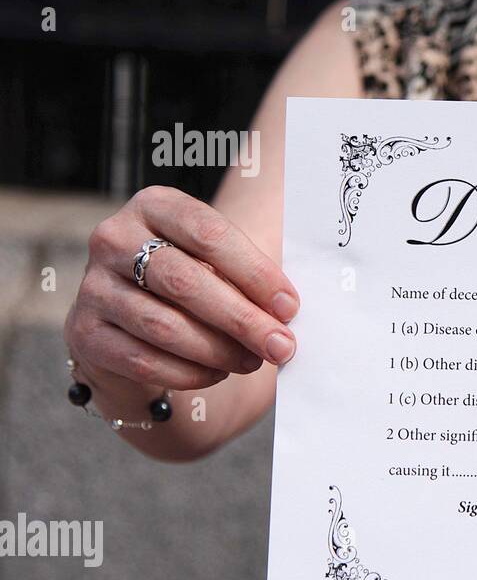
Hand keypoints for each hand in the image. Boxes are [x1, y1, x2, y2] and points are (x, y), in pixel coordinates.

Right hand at [64, 186, 298, 393]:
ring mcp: (93, 286)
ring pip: (164, 326)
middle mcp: (114, 238)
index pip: (208, 234)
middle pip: (185, 282)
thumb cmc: (195, 283)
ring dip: (218, 350)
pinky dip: (190, 372)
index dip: (255, 273)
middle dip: (242, 319)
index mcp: (155, 206)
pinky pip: (143, 360)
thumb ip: (248, 277)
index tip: (289, 307)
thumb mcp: (219, 262)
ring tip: (252, 361)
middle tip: (280, 346)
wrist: (132, 320)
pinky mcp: (84, 332)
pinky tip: (218, 372)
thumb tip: (284, 314)